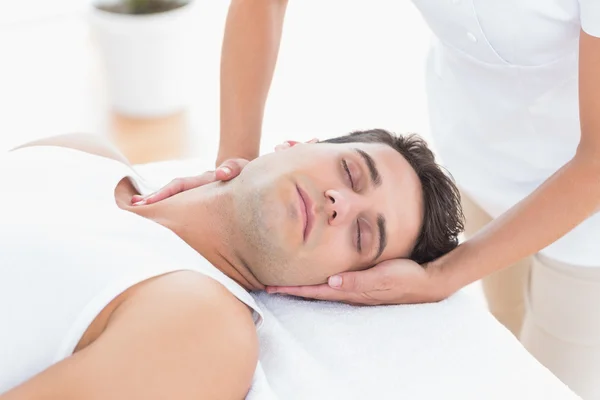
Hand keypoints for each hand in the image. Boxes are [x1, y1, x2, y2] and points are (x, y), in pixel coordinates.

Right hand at [131, 158, 247, 205]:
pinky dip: (169, 211)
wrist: (245, 174)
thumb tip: (221, 173)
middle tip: (133, 206)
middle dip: (153, 199)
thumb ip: (233, 168)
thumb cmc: (243, 173)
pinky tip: (158, 222)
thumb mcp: (241, 167)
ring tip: (137, 211)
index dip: (164, 194)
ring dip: (158, 205)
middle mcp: (196, 186)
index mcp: (202, 180)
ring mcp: (197, 194)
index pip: (179, 186)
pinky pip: (182, 207)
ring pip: (174, 200)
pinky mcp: (199, 202)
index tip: (148, 202)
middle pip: (171, 192)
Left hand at [266, 258, 449, 304]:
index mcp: (351, 290)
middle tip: (266, 282)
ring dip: (302, 282)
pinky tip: (314, 271)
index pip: (315, 290)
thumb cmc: (407, 278)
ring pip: (321, 285)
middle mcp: (349, 290)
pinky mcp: (361, 280)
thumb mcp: (383, 278)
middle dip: (290, 286)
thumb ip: (358, 281)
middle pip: (313, 289)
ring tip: (282, 277)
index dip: (293, 288)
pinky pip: (334, 279)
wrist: (428, 281)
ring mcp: (354, 286)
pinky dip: (319, 277)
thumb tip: (331, 282)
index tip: (270, 285)